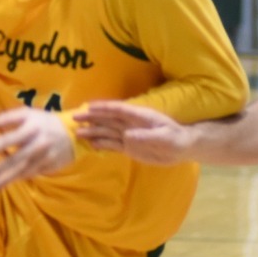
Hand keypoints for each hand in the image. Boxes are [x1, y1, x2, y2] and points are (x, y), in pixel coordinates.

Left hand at [0, 106, 75, 190]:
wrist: (73, 132)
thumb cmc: (44, 122)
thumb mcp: (28, 114)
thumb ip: (7, 117)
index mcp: (31, 127)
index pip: (8, 139)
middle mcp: (38, 143)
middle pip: (15, 159)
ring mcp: (45, 156)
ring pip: (23, 170)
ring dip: (6, 180)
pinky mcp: (50, 166)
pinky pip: (31, 173)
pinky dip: (18, 178)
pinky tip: (7, 183)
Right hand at [74, 100, 195, 164]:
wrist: (182, 148)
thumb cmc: (176, 139)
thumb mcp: (165, 137)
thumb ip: (147, 136)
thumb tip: (127, 136)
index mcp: (139, 117)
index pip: (118, 110)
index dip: (103, 108)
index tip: (88, 107)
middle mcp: (130, 124)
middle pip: (108, 119)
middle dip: (92, 118)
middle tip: (75, 118)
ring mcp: (129, 135)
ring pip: (107, 131)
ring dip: (93, 131)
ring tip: (78, 133)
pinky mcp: (129, 147)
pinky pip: (112, 144)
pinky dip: (101, 144)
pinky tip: (91, 144)